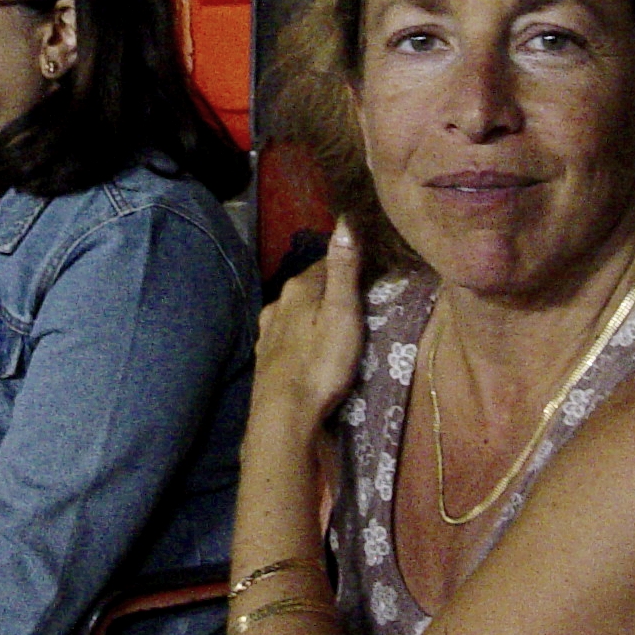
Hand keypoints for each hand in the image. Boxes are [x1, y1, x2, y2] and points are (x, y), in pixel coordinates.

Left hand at [251, 221, 363, 424]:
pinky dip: (301, 335)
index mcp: (298, 288)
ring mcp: (268, 331)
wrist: (284, 415)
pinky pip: (287, 334)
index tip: (368, 274)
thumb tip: (345, 219)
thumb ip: (344, 269)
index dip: (348, 266)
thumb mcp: (343, 313)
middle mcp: (278, 303)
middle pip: (309, 287)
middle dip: (330, 291)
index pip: (325, 263)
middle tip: (358, 303)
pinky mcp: (265, 356)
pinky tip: (311, 349)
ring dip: (314, 314)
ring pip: (296, 311)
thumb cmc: (321, 363)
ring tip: (336, 327)